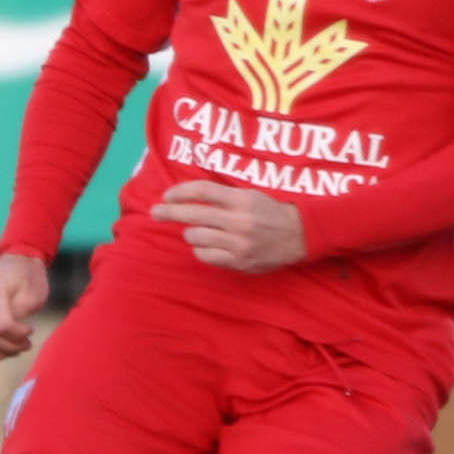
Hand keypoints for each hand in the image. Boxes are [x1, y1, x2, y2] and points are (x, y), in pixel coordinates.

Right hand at [0, 251, 49, 359]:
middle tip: (26, 344)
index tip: (31, 330)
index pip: (0, 325)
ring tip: (15, 348)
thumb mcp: (34, 294)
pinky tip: (1, 346)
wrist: (16, 262)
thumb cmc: (29, 279)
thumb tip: (7, 335)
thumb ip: (19, 315)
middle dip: (9, 347)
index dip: (18, 335)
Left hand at [149, 180, 306, 272]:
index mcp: (241, 200)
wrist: (298, 235)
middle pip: (194, 214)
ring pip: (196, 237)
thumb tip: (189, 196)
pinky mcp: (238, 261)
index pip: (203, 192)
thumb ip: (223, 195)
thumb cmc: (269, 212)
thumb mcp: (250, 195)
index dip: (180, 192)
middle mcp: (238, 221)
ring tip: (197, 232)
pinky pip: (206, 256)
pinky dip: (200, 250)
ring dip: (190, 233)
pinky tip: (206, 246)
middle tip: (155, 212)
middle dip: (169, 212)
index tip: (167, 195)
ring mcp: (238, 243)